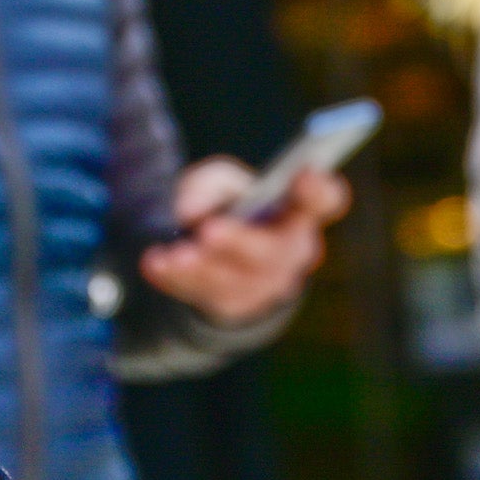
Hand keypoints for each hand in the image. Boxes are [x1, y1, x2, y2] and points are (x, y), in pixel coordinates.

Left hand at [138, 153, 346, 326]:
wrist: (215, 258)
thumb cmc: (229, 208)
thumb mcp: (221, 183)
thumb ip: (211, 184)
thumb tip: (191, 211)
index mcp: (298, 213)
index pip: (322, 202)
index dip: (317, 191)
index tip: (305, 174)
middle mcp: (290, 253)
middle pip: (273, 252)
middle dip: (239, 241)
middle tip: (210, 230)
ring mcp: (263, 286)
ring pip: (236, 281)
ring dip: (203, 267)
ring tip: (177, 254)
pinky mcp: (232, 306)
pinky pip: (204, 295)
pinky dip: (175, 279)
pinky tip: (156, 262)